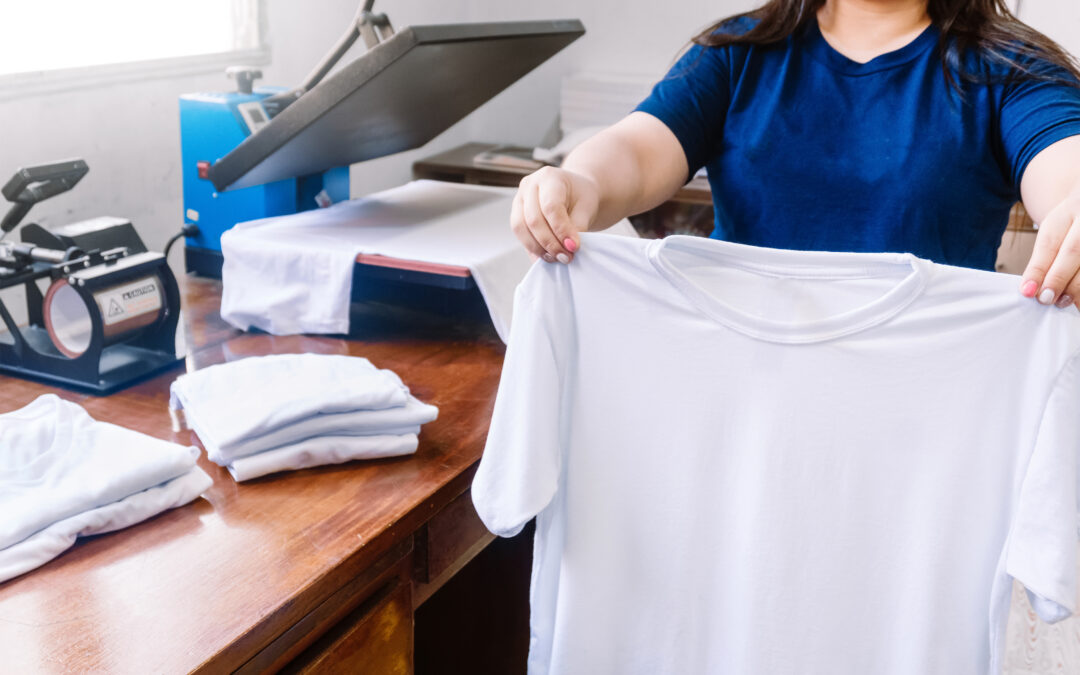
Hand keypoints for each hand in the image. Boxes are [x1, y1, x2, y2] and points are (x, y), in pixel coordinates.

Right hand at [511, 166, 598, 263]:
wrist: (574, 194)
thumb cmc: (581, 197)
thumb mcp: (587, 207)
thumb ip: (578, 226)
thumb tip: (568, 247)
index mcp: (549, 177)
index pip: (551, 206)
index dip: (561, 230)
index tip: (573, 247)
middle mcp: (530, 185)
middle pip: (533, 219)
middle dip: (550, 243)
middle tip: (566, 257)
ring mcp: (519, 199)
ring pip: (521, 228)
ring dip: (539, 248)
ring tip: (557, 257)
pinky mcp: (516, 214)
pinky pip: (519, 234)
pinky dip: (533, 248)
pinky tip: (547, 256)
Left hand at [1020, 192, 1079, 309]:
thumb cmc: (1073, 223)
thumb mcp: (1055, 231)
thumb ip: (1044, 258)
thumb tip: (1031, 290)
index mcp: (1069, 212)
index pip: (1050, 243)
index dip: (1038, 270)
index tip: (1027, 291)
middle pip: (1073, 251)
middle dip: (1058, 279)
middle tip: (1046, 299)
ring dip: (1077, 289)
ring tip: (1063, 302)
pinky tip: (1078, 301)